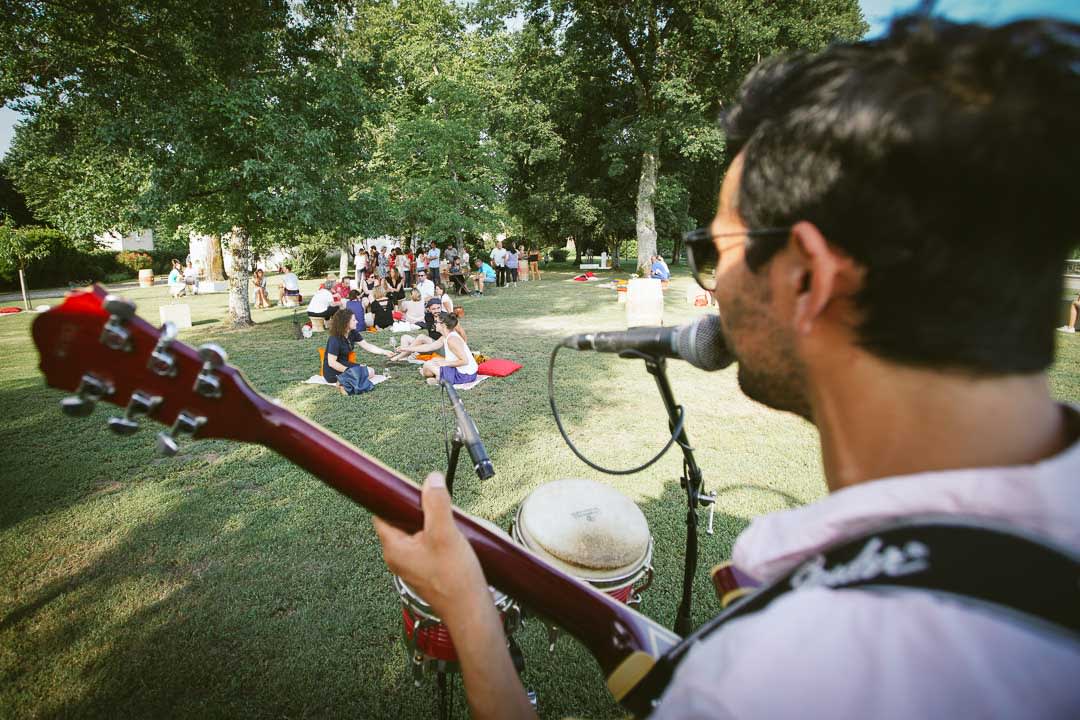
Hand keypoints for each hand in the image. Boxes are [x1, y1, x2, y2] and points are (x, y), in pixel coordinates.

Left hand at [373, 473, 489, 623]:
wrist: (470, 610)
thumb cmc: (454, 580)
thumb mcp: (445, 533)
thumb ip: (436, 503)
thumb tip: (431, 480)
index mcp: (394, 548)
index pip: (382, 513)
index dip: (393, 497)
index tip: (406, 486)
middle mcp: (399, 558)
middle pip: (401, 521)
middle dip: (419, 509)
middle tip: (436, 504)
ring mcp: (413, 565)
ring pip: (417, 532)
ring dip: (432, 523)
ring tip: (449, 524)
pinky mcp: (427, 570)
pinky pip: (428, 544)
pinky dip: (439, 536)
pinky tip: (455, 538)